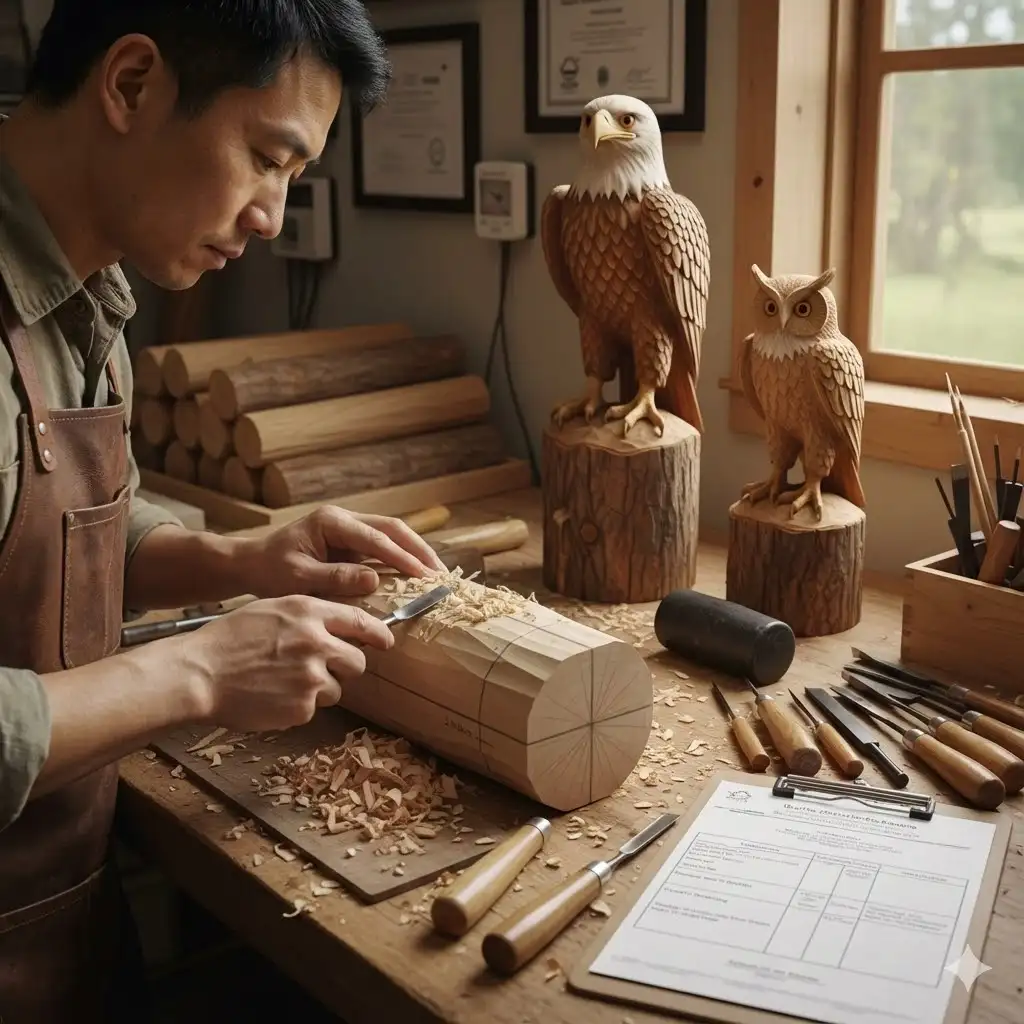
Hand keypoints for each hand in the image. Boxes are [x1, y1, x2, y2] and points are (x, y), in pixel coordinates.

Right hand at [183, 595, 394, 732]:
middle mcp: (317, 642)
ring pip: (336, 688)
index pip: (360, 621)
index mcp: (309, 613)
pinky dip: (297, 706)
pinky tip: (271, 696)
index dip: (378, 633)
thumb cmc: (228, 639)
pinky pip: (312, 709)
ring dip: (318, 689)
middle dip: (345, 666)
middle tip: (320, 668)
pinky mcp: (303, 707)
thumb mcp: (271, 609)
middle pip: (357, 661)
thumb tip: (339, 625)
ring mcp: (312, 677)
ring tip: (282, 682)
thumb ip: (308, 615)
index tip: (385, 640)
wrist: (199, 673)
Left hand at [241, 505, 447, 599]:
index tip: (423, 576)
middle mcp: (344, 519)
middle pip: (392, 528)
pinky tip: (416, 575)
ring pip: (392, 535)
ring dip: (415, 553)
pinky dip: (402, 559)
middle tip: (440, 573)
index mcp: (331, 522)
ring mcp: (349, 529)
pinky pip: (383, 548)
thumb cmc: (269, 571)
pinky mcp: (351, 543)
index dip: (402, 557)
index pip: (376, 538)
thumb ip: (335, 578)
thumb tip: (374, 579)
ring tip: (436, 573)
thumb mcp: (298, 578)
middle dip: (419, 549)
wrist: (250, 565)